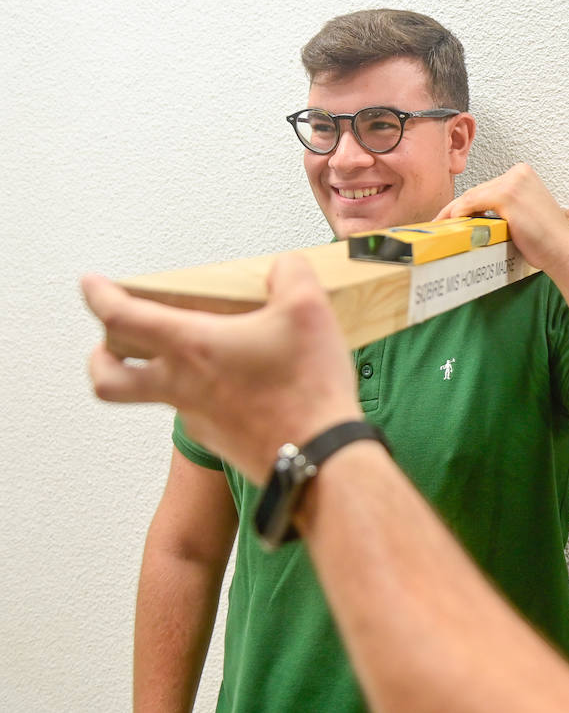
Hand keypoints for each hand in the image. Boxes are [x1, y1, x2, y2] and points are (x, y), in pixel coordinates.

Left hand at [82, 254, 362, 482]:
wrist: (321, 456)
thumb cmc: (306, 389)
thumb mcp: (308, 308)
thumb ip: (290, 273)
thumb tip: (284, 269)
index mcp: (191, 347)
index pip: (120, 317)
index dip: (98, 295)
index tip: (91, 285)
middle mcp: (182, 386)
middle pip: (108, 380)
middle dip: (101, 359)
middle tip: (109, 345)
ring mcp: (199, 418)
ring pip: (157, 397)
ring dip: (161, 376)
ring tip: (196, 358)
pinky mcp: (221, 440)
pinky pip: (201, 414)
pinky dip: (208, 397)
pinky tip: (243, 386)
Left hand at [432, 163, 568, 271]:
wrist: (564, 252)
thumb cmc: (549, 241)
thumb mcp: (525, 216)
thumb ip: (505, 209)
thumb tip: (477, 217)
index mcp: (525, 174)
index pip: (488, 187)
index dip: (469, 202)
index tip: (454, 214)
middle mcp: (519, 173)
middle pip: (478, 190)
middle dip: (459, 207)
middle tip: (443, 221)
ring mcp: (513, 182)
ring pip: (472, 196)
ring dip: (455, 212)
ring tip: (442, 225)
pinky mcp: (506, 195)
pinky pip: (472, 203)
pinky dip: (459, 214)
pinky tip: (452, 224)